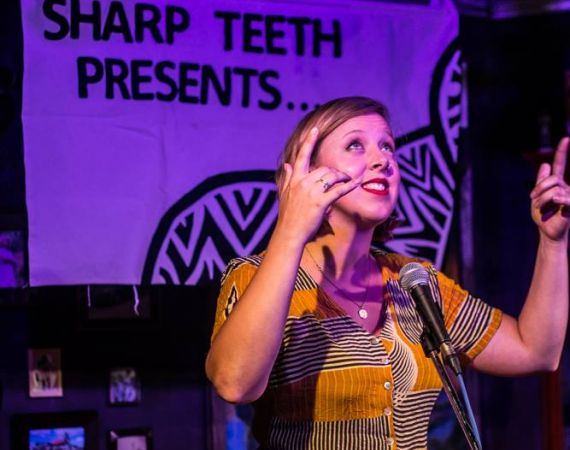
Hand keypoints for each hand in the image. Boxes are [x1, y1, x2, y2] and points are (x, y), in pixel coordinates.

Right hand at [275, 128, 363, 244]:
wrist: (289, 234)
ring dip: (343, 177)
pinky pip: (339, 190)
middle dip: (336, 172)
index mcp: (295, 179)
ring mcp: (311, 192)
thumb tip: (286, 164)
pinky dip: (349, 186)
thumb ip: (287, 178)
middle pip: (324, 169)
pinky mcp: (320, 202)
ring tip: (348, 180)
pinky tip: (357, 183)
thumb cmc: (288, 217)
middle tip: (343, 177)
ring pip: (332, 177)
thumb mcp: (285, 194)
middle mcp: (303, 183)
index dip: (308, 142)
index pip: (301, 156)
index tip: (315, 130)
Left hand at [530, 137, 569, 242]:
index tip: (566, 138)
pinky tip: (555, 202)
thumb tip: (546, 164)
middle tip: (532, 199)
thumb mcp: (538, 196)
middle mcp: (565, 186)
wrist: (547, 231)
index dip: (562, 152)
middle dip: (538, 188)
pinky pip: (563, 197)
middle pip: (551, 179)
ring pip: (553, 189)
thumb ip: (542, 181)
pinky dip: (555, 199)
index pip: (560, 165)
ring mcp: (569, 195)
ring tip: (539, 207)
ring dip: (541, 199)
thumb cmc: (543, 215)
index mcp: (557, 183)